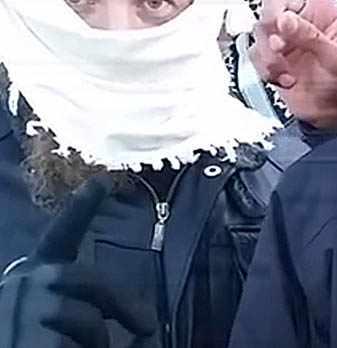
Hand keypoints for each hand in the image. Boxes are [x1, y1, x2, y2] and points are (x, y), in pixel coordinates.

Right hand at [0, 175, 157, 347]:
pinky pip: (72, 345)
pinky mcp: (24, 337)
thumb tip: (145, 321)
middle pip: (89, 280)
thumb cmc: (37, 333)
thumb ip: (92, 301)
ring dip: (96, 341)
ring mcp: (21, 310)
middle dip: (122, 302)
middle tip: (148, 325)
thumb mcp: (65, 312)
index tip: (104, 179)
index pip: (61, 235)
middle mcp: (24, 285)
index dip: (81, 208)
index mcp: (36, 275)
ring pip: (86, 318)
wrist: (12, 347)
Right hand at [249, 0, 336, 130]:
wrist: (329, 112)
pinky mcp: (269, 55)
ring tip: (288, 71)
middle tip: (282, 44)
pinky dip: (267, 67)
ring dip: (270, 51)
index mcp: (324, 7)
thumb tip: (283, 22)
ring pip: (259, 26)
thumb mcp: (335, 58)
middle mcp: (301, 15)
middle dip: (273, 20)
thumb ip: (310, 37)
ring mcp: (282, 35)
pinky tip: (285, 81)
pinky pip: (254, 51)